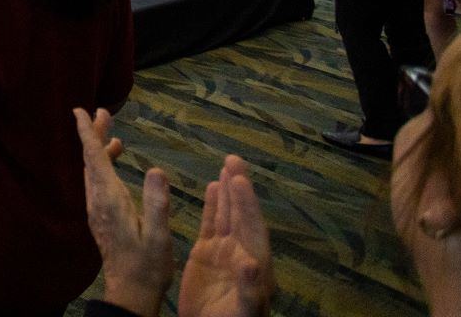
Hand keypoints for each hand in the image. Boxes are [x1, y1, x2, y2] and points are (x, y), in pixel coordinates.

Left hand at [74, 107, 171, 316]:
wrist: (130, 292)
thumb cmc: (148, 265)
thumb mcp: (159, 235)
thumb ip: (157, 203)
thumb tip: (156, 169)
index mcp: (109, 200)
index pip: (94, 158)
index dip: (88, 133)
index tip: (80, 110)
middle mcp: (97, 201)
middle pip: (90, 160)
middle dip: (94, 134)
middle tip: (102, 112)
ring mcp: (97, 210)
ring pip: (93, 172)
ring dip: (99, 150)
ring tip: (112, 134)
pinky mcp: (101, 218)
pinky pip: (97, 183)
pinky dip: (103, 167)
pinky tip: (116, 166)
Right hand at [178, 156, 274, 316]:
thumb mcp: (243, 311)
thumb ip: (250, 288)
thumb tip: (252, 263)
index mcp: (254, 263)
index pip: (251, 226)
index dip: (246, 203)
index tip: (239, 180)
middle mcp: (241, 252)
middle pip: (241, 214)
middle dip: (238, 187)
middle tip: (233, 159)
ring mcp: (223, 252)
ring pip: (227, 215)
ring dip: (226, 191)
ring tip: (226, 166)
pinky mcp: (205, 255)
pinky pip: (210, 224)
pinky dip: (211, 205)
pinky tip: (211, 187)